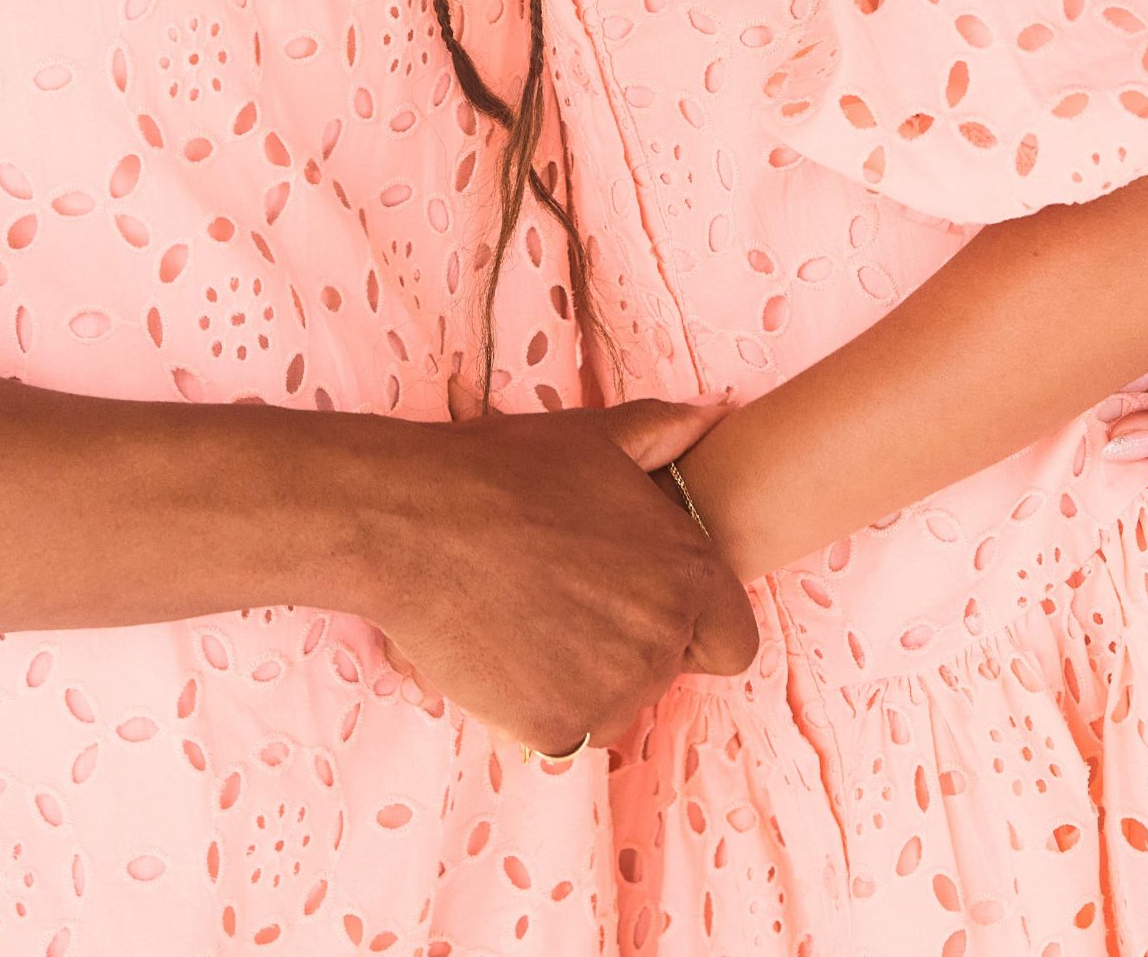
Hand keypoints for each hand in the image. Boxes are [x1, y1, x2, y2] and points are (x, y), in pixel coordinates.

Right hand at [355, 400, 757, 752]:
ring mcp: (612, 691)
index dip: (696, 626)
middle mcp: (662, 639)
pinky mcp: (557, 729)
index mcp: (686, 573)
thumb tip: (711, 415)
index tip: (646, 604)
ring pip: (615, 705)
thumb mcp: (593, 436)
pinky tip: (504, 648)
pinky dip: (538, 703)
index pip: (733, 640)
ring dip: (584, 677)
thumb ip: (664, 431)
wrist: (414, 522)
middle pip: (666, 671)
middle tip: (564, 596)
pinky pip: (564, 732)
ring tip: (529, 615)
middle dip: (627, 644)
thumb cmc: (504, 470)